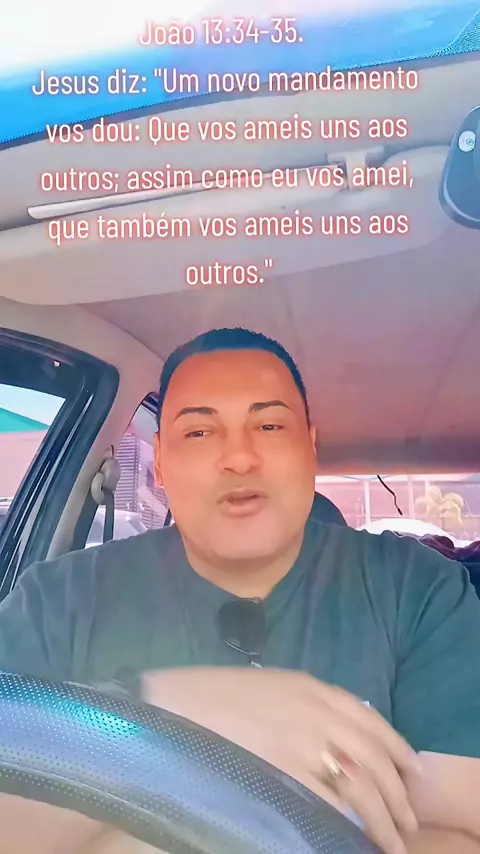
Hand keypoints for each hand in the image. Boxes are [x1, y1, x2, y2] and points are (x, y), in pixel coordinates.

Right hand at [142, 667, 420, 853]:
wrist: (177, 705)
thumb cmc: (217, 694)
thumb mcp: (272, 685)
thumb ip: (308, 704)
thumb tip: (340, 734)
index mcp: (313, 688)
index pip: (371, 719)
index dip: (397, 748)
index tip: (412, 773)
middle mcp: (317, 712)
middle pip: (374, 756)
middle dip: (398, 792)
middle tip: (408, 822)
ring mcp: (303, 743)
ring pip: (362, 785)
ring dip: (384, 818)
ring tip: (392, 843)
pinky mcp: (286, 772)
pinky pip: (331, 803)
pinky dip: (351, 823)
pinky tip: (356, 838)